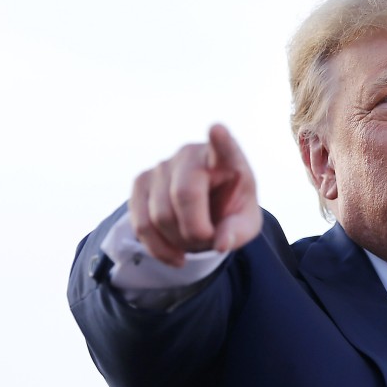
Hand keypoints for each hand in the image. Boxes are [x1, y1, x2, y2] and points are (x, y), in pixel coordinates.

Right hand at [129, 124, 262, 266]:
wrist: (206, 211)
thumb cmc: (230, 211)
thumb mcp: (245, 224)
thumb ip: (237, 232)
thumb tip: (220, 244)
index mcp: (226, 159)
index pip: (224, 148)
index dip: (220, 141)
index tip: (218, 130)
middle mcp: (191, 154)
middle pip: (184, 195)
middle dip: (195, 231)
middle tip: (208, 240)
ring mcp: (162, 166)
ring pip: (159, 215)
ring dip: (178, 242)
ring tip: (193, 242)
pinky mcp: (141, 182)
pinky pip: (141, 224)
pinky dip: (158, 249)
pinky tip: (175, 256)